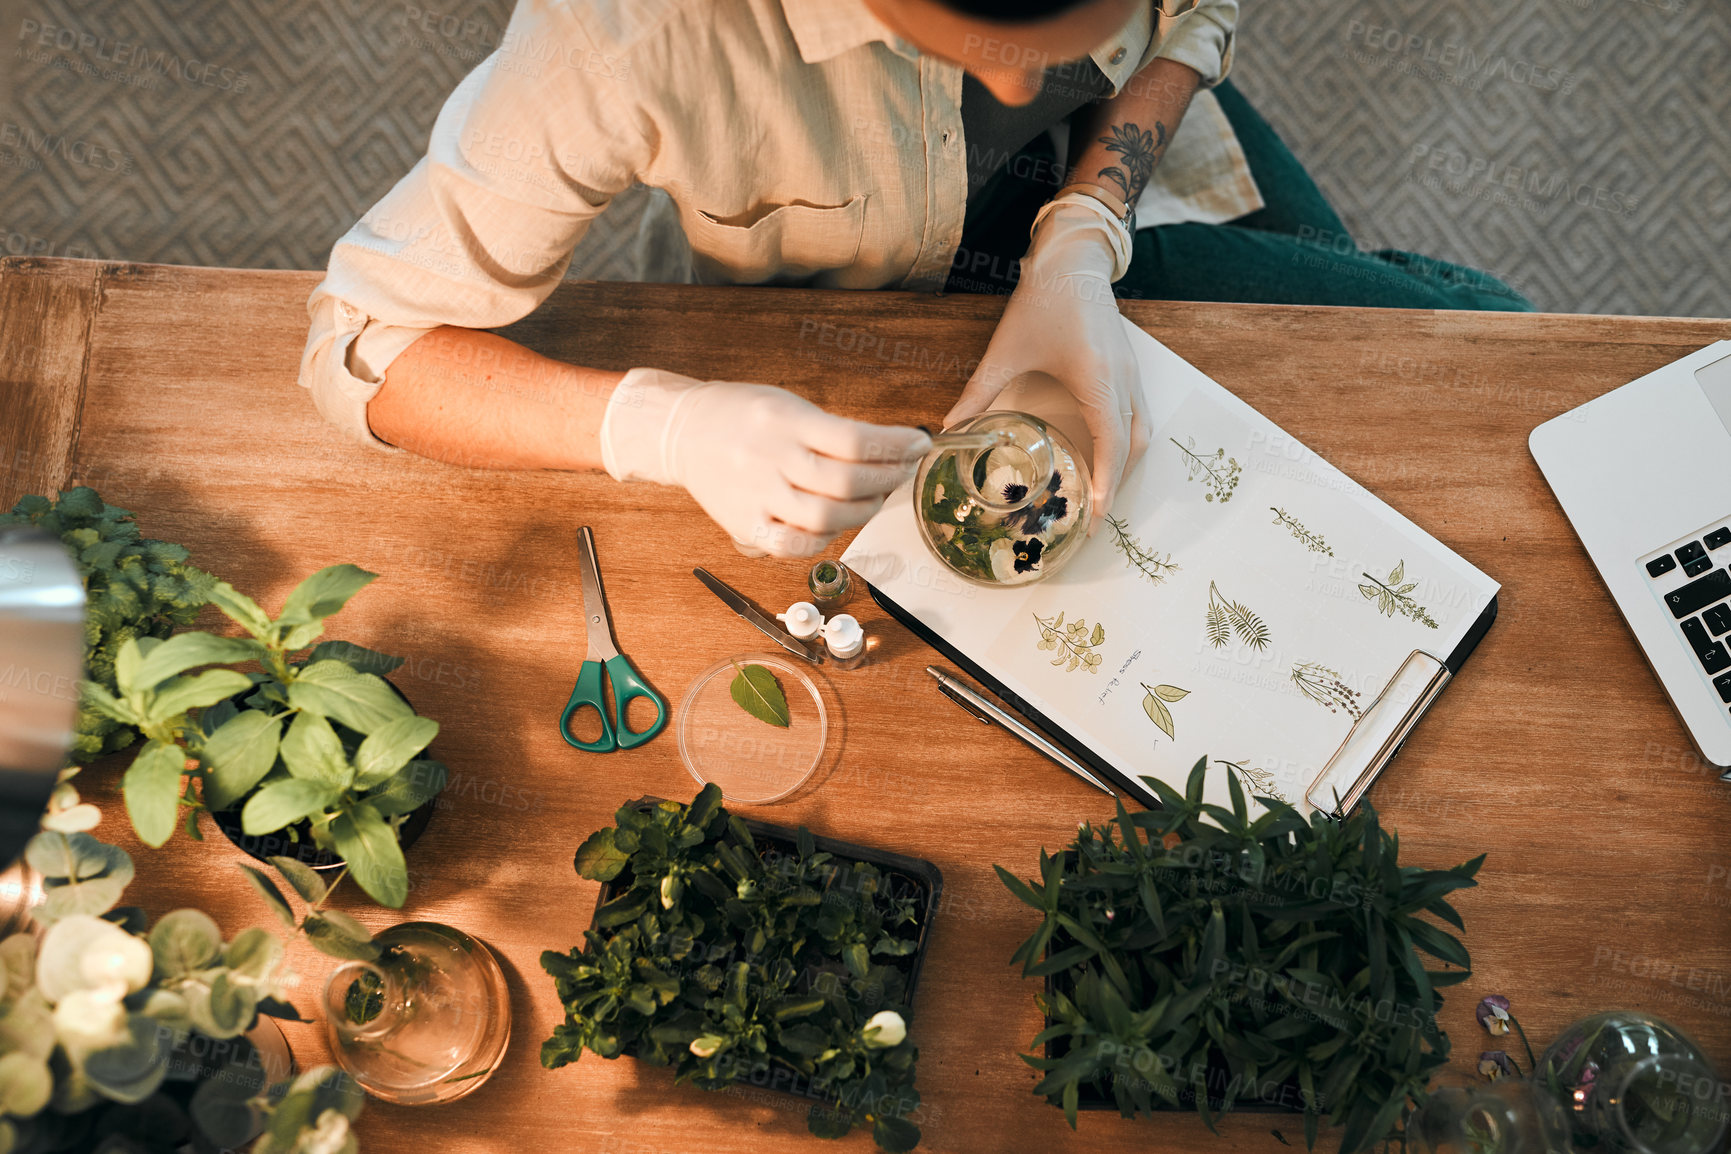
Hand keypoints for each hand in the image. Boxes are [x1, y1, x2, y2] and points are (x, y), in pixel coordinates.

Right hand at [601, 369, 930, 557]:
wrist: (681, 430)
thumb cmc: (741, 414)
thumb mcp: (788, 404)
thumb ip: (831, 430)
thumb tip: (889, 450)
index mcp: (784, 420)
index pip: (855, 439)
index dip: (896, 446)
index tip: (919, 444)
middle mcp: (770, 458)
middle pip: (845, 483)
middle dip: (886, 480)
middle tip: (900, 474)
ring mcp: (756, 495)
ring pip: (824, 518)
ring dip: (862, 512)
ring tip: (873, 499)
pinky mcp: (744, 524)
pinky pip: (793, 545)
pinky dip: (822, 540)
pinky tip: (834, 526)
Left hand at [945, 202, 1150, 530]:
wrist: (1073, 257)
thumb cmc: (1044, 299)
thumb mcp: (1006, 350)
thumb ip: (979, 392)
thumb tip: (949, 429)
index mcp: (1099, 380)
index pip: (1111, 446)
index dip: (1107, 485)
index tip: (1097, 517)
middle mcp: (1125, 381)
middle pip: (1133, 447)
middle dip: (1117, 484)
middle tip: (1095, 516)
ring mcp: (1133, 373)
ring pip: (1141, 432)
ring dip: (1124, 464)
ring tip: (1100, 491)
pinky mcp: (1130, 366)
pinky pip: (1138, 414)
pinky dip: (1126, 441)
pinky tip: (1103, 452)